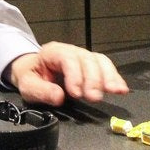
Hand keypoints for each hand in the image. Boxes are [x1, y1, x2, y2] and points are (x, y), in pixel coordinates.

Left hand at [7, 42, 128, 105]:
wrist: (33, 70)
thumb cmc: (31, 76)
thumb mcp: (27, 85)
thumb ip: (40, 91)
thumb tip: (59, 97)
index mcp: (53, 52)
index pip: (67, 58)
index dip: (74, 75)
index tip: (76, 93)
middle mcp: (71, 51)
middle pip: (87, 59)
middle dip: (93, 79)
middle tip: (94, 98)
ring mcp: (83, 57)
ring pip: (100, 61)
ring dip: (109, 77)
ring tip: (116, 91)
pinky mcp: (92, 66)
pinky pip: (106, 67)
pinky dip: (115, 78)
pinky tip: (121, 89)